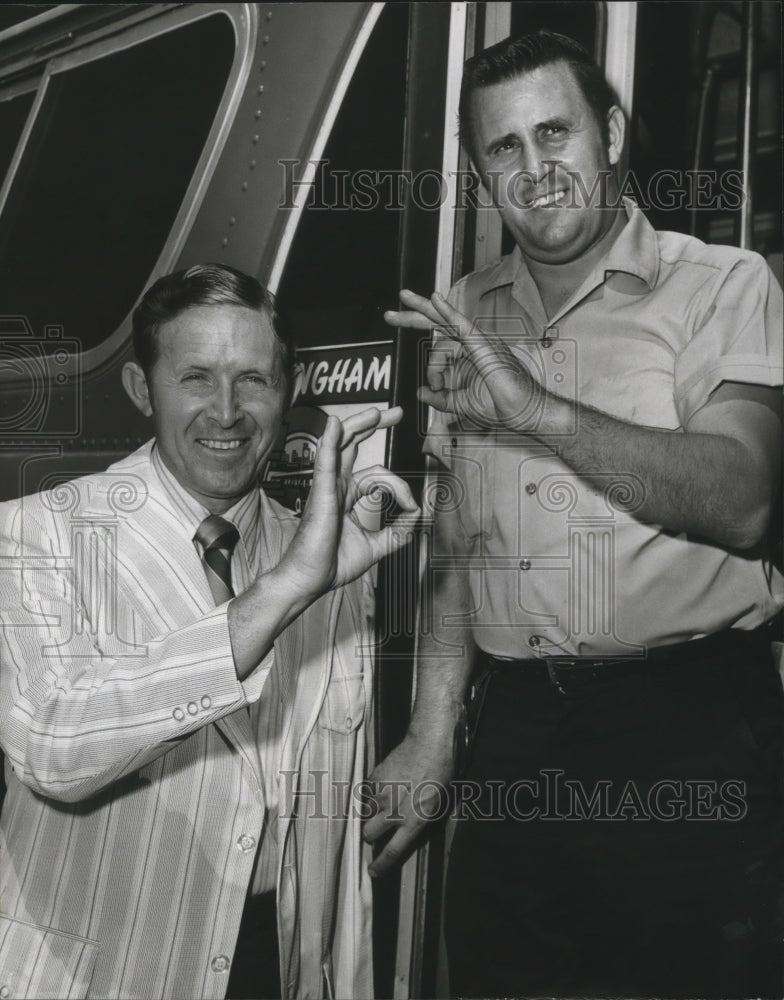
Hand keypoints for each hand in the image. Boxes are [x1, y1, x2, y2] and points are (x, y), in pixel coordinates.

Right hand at [278, 406, 418, 601]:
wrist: (310, 580)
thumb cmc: (332, 563)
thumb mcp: (377, 546)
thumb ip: (397, 532)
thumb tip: (417, 518)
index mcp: (347, 495)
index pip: (378, 474)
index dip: (400, 486)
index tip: (413, 506)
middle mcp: (337, 485)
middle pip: (354, 444)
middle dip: (374, 424)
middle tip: (396, 412)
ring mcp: (328, 486)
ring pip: (342, 444)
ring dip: (360, 425)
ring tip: (378, 412)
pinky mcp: (321, 493)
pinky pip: (326, 461)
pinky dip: (331, 441)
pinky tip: (335, 425)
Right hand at [363, 730, 455, 875]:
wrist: (429, 743)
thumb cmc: (441, 773)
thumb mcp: (435, 804)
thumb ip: (418, 819)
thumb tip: (408, 826)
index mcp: (413, 821)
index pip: (393, 851)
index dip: (381, 864)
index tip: (372, 871)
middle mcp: (394, 811)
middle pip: (369, 834)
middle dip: (371, 834)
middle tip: (377, 828)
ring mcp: (381, 794)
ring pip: (365, 813)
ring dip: (371, 811)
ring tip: (383, 800)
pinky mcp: (374, 778)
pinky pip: (366, 792)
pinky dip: (372, 792)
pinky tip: (385, 782)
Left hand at [385, 289, 545, 431]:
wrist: (523, 413)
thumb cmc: (501, 407)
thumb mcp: (460, 404)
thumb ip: (440, 397)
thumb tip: (421, 392)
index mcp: (467, 354)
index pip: (438, 338)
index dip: (420, 337)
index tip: (416, 359)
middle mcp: (472, 343)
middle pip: (437, 321)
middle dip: (411, 316)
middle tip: (389, 314)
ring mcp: (478, 342)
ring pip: (444, 337)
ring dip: (437, 365)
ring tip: (439, 382)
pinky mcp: (484, 345)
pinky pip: (462, 324)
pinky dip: (448, 312)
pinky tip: (435, 299)